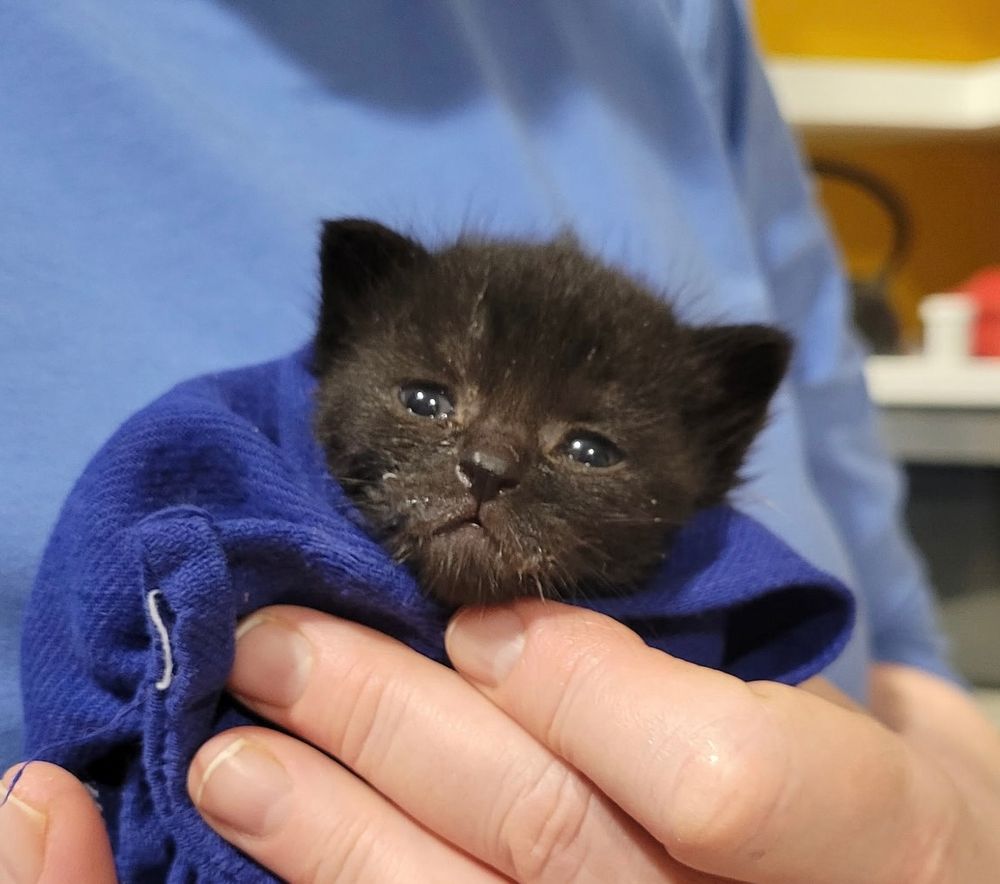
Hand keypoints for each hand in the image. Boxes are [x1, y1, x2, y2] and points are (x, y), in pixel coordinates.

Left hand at [5, 602, 999, 882]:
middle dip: (391, 731)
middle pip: (549, 847)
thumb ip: (684, 684)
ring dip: (329, 838)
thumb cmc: (850, 803)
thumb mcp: (820, 722)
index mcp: (864, 842)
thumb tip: (498, 631)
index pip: (717, 781)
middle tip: (272, 644)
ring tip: (225, 760)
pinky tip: (268, 856)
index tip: (473, 619)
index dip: (580, 689)